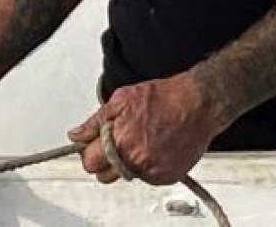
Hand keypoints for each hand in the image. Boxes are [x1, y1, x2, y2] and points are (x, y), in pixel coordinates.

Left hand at [67, 73, 223, 185]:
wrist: (199, 104)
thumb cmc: (165, 98)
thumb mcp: (123, 99)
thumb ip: (96, 121)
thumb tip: (77, 134)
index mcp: (120, 140)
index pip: (90, 162)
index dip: (90, 151)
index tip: (94, 145)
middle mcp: (135, 159)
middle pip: (104, 176)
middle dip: (105, 161)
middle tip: (116, 143)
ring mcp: (152, 171)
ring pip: (126, 176)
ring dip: (127, 163)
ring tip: (141, 140)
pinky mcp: (167, 176)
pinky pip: (147, 177)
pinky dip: (147, 166)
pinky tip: (155, 146)